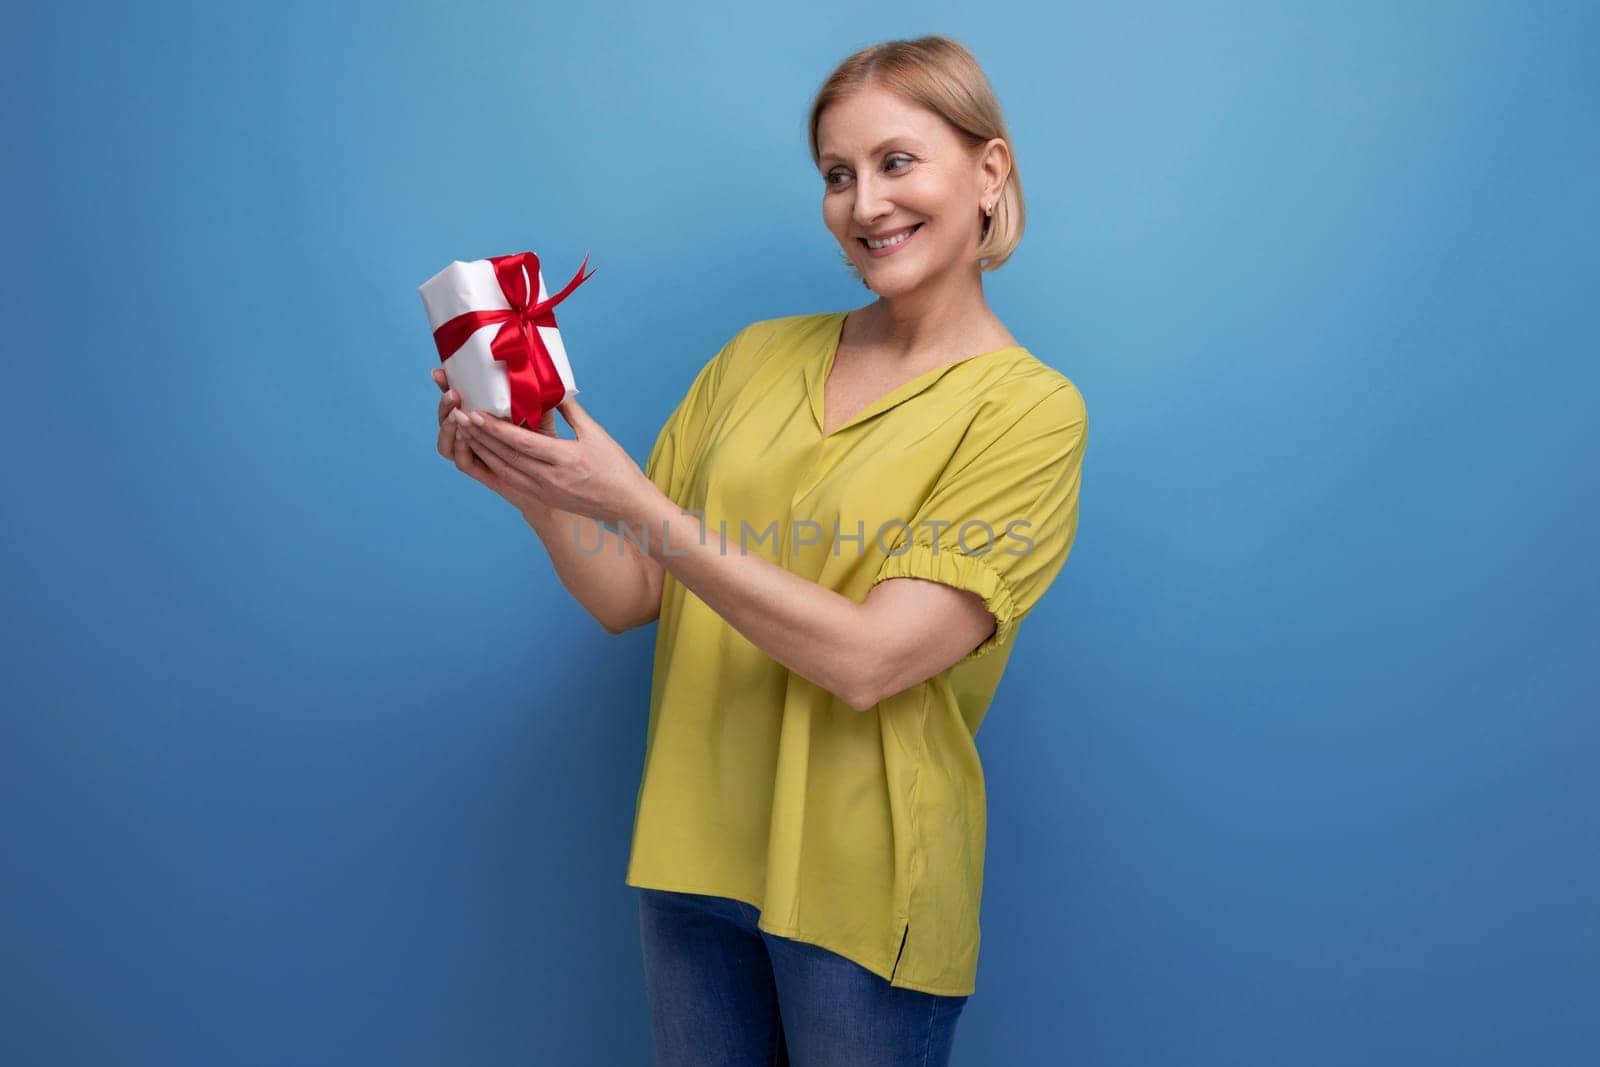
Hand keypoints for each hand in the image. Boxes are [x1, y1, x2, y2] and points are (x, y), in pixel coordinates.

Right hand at [432, 368, 547, 512]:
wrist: (552, 476)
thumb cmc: (543, 442)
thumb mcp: (538, 416)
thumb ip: (531, 398)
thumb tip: (533, 373)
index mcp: (480, 418)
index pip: (456, 400)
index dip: (445, 385)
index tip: (439, 373)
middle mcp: (470, 436)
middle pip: (445, 420)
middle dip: (444, 406)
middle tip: (453, 394)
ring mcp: (473, 455)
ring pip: (446, 443)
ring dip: (447, 427)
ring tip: (457, 413)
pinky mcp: (481, 473)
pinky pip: (462, 462)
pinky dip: (460, 448)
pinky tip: (464, 436)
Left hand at [444, 383, 653, 525]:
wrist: (627, 506)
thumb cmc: (617, 469)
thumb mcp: (597, 435)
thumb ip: (572, 412)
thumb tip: (554, 390)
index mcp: (564, 460)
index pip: (521, 443)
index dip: (494, 428)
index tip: (475, 412)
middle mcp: (549, 479)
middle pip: (505, 456)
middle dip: (479, 435)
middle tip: (459, 416)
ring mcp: (544, 491)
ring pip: (504, 469)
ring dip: (482, 450)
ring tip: (464, 431)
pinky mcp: (543, 498)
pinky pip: (511, 480)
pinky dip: (494, 465)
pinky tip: (484, 453)